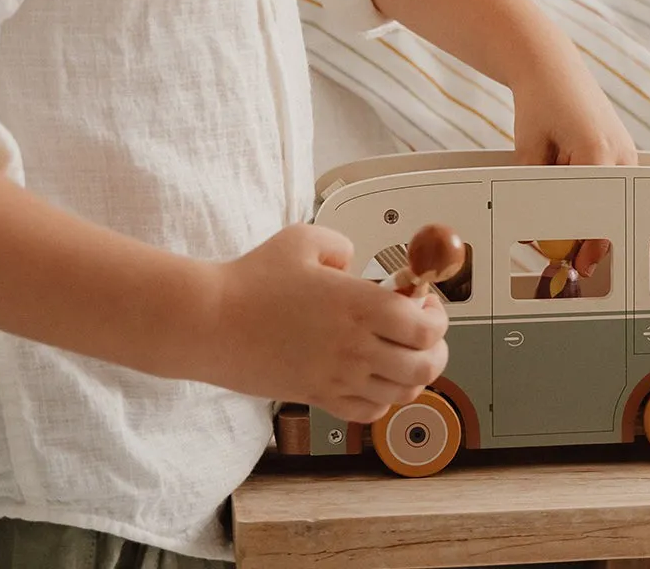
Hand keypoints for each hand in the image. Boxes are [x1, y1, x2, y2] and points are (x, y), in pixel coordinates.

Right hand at [209, 223, 448, 425]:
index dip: (436, 316)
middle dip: (436, 348)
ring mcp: (338, 377)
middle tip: (424, 331)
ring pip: (403, 393)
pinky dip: (382, 399)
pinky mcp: (318, 397)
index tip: (424, 301)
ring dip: (412, 374)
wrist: (213, 322)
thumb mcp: (303, 238)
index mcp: (359, 304)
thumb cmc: (252, 279)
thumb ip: (342, 245)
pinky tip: (372, 376)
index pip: (426, 327)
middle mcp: (356, 346)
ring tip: (400, 353)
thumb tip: (357, 262)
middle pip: (425, 365)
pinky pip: (369, 411)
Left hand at [512, 69, 634, 284]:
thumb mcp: (529, 149)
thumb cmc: (539, 103)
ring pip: (611, 199)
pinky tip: (567, 165)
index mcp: (598, 154)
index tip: (576, 264)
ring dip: (586, 205)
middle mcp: (622, 156)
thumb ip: (534, 191)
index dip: (585, 245)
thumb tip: (536, 234)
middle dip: (587, 234)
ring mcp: (628, 153)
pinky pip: (610, 183)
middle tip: (564, 249)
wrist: (552, 67)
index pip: (597, 215)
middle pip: (610, 214)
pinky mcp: (625, 152)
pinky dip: (590, 187)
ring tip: (558, 175)